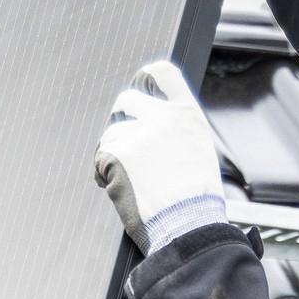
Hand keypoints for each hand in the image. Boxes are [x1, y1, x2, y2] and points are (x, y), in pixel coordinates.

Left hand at [94, 60, 226, 253]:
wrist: (188, 225)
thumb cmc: (196, 200)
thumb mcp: (199, 151)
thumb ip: (176, 130)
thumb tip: (152, 125)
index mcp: (187, 115)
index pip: (163, 74)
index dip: (146, 77)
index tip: (140, 85)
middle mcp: (163, 117)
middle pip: (127, 99)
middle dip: (120, 119)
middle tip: (124, 143)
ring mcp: (139, 134)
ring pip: (111, 134)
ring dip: (114, 156)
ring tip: (134, 182)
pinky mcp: (117, 153)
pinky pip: (100, 158)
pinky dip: (104, 175)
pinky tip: (123, 190)